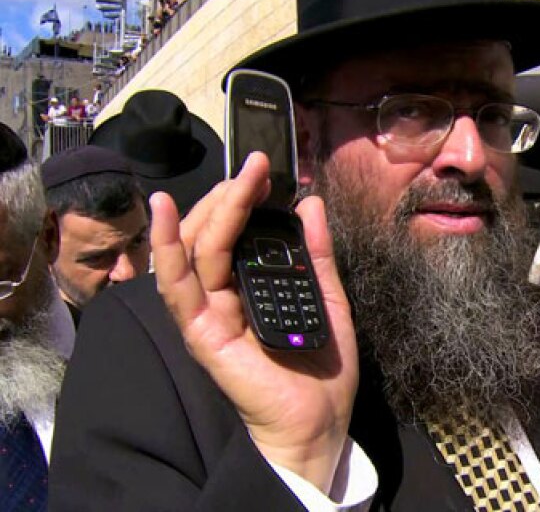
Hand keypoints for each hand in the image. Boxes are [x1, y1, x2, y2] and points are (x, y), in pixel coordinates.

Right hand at [151, 152, 357, 493]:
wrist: (319, 418)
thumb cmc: (320, 367)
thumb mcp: (327, 298)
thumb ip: (316, 255)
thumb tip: (311, 205)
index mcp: (252, 285)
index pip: (237, 232)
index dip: (247, 198)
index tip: (267, 172)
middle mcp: (224, 294)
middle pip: (211, 234)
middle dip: (232, 196)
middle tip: (257, 171)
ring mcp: (209, 311)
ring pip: (195, 249)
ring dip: (212, 209)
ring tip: (237, 181)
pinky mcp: (202, 331)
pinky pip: (177, 287)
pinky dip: (165, 247)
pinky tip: (161, 213)